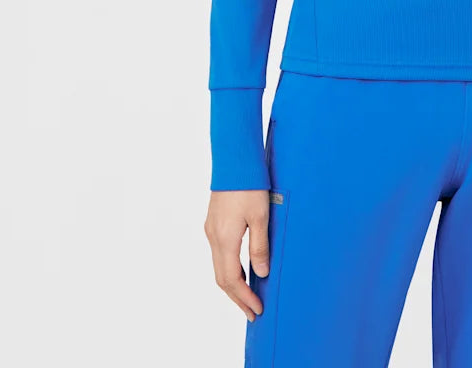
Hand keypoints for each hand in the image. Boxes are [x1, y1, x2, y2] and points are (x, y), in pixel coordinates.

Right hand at [204, 189, 270, 320]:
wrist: (234, 160)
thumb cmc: (250, 186)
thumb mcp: (260, 217)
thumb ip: (259, 247)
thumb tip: (260, 274)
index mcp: (225, 239)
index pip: (232, 279)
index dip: (244, 297)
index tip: (256, 310)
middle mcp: (213, 237)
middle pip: (222, 278)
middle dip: (237, 297)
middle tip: (252, 312)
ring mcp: (211, 230)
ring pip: (218, 267)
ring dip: (232, 284)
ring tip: (247, 296)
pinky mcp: (213, 222)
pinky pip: (219, 254)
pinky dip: (229, 269)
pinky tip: (241, 270)